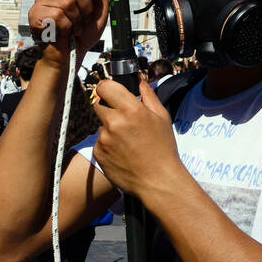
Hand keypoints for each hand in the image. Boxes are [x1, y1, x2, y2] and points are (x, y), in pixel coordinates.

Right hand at [27, 0, 108, 59]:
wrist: (71, 56)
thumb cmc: (82, 34)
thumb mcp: (99, 10)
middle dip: (86, 8)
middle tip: (82, 19)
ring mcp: (42, 2)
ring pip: (67, 2)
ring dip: (77, 20)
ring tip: (73, 27)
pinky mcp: (35, 15)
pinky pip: (58, 15)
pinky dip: (67, 27)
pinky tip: (64, 31)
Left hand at [90, 79, 180, 198]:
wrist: (157, 180)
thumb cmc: (163, 148)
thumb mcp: (162, 118)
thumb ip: (148, 96)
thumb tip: (139, 81)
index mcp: (131, 110)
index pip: (104, 86)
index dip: (107, 87)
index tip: (111, 92)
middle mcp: (114, 122)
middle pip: (99, 104)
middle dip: (109, 108)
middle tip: (123, 118)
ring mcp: (103, 138)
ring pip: (101, 124)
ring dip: (110, 128)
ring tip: (128, 141)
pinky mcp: (98, 153)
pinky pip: (100, 141)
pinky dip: (108, 144)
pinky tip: (123, 152)